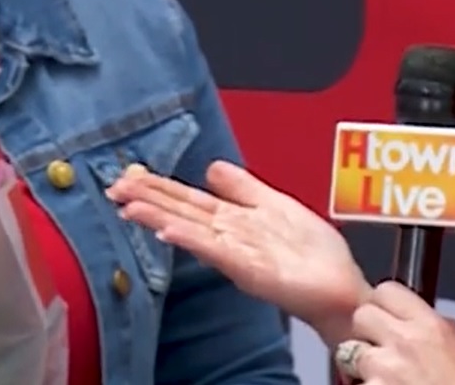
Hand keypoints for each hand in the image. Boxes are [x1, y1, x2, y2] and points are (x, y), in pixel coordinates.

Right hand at [103, 160, 367, 339]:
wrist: (339, 288)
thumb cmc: (313, 254)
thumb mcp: (275, 204)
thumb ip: (242, 187)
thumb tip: (211, 167)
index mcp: (234, 219)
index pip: (187, 198)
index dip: (158, 187)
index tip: (128, 176)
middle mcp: (229, 236)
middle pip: (180, 212)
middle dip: (148, 200)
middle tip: (115, 189)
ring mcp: (236, 253)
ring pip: (190, 230)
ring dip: (158, 218)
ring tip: (130, 207)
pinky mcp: (249, 269)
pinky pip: (215, 251)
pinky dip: (191, 240)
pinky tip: (169, 230)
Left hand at [334, 282, 454, 384]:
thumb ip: (438, 328)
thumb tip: (420, 316)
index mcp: (431, 327)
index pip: (387, 290)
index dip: (383, 304)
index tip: (386, 316)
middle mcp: (405, 341)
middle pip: (362, 315)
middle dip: (366, 332)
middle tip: (380, 350)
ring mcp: (384, 368)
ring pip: (349, 351)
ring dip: (361, 365)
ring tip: (384, 379)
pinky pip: (352, 382)